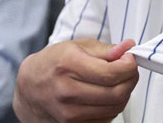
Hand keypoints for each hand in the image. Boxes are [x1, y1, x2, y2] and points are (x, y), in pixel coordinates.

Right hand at [13, 37, 138, 122]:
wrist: (31, 86)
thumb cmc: (55, 62)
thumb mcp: (77, 46)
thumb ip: (105, 49)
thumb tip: (128, 48)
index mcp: (69, 64)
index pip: (110, 73)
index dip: (128, 67)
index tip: (131, 59)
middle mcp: (68, 91)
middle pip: (115, 93)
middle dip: (130, 80)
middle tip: (130, 69)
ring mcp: (70, 113)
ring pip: (114, 109)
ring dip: (124, 93)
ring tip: (119, 80)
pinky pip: (106, 119)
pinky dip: (113, 106)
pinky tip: (108, 94)